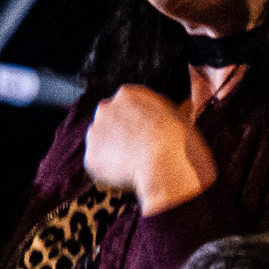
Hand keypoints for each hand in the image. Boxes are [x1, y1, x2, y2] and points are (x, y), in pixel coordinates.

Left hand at [81, 83, 218, 213]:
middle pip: (107, 121)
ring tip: (133, 164)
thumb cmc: (178, 142)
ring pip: (100, 142)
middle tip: (136, 150)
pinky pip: (97, 164)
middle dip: (117, 134)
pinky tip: (126, 174)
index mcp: (127, 94)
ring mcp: (95, 132)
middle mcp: (106, 108)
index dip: (134, 121)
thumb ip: (164, 111)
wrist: (165, 165)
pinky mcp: (90, 157)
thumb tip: (175, 110)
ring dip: (111, 151)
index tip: (143, 134)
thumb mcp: (178, 114)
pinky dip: (107, 171)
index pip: (124, 105)